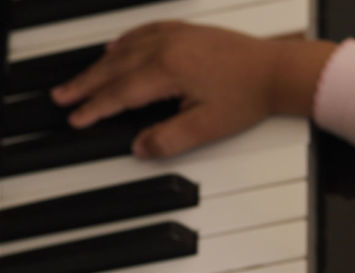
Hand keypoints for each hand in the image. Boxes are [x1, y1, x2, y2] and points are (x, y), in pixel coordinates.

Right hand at [50, 21, 320, 158]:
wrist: (278, 70)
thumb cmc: (248, 97)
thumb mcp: (208, 126)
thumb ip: (170, 138)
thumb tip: (140, 148)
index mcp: (166, 71)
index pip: (120, 93)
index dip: (95, 108)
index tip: (77, 119)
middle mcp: (165, 47)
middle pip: (115, 68)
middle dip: (86, 84)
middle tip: (63, 96)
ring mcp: (176, 35)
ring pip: (126, 48)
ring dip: (101, 63)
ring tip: (82, 77)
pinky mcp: (188, 30)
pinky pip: (145, 31)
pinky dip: (126, 40)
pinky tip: (118, 46)